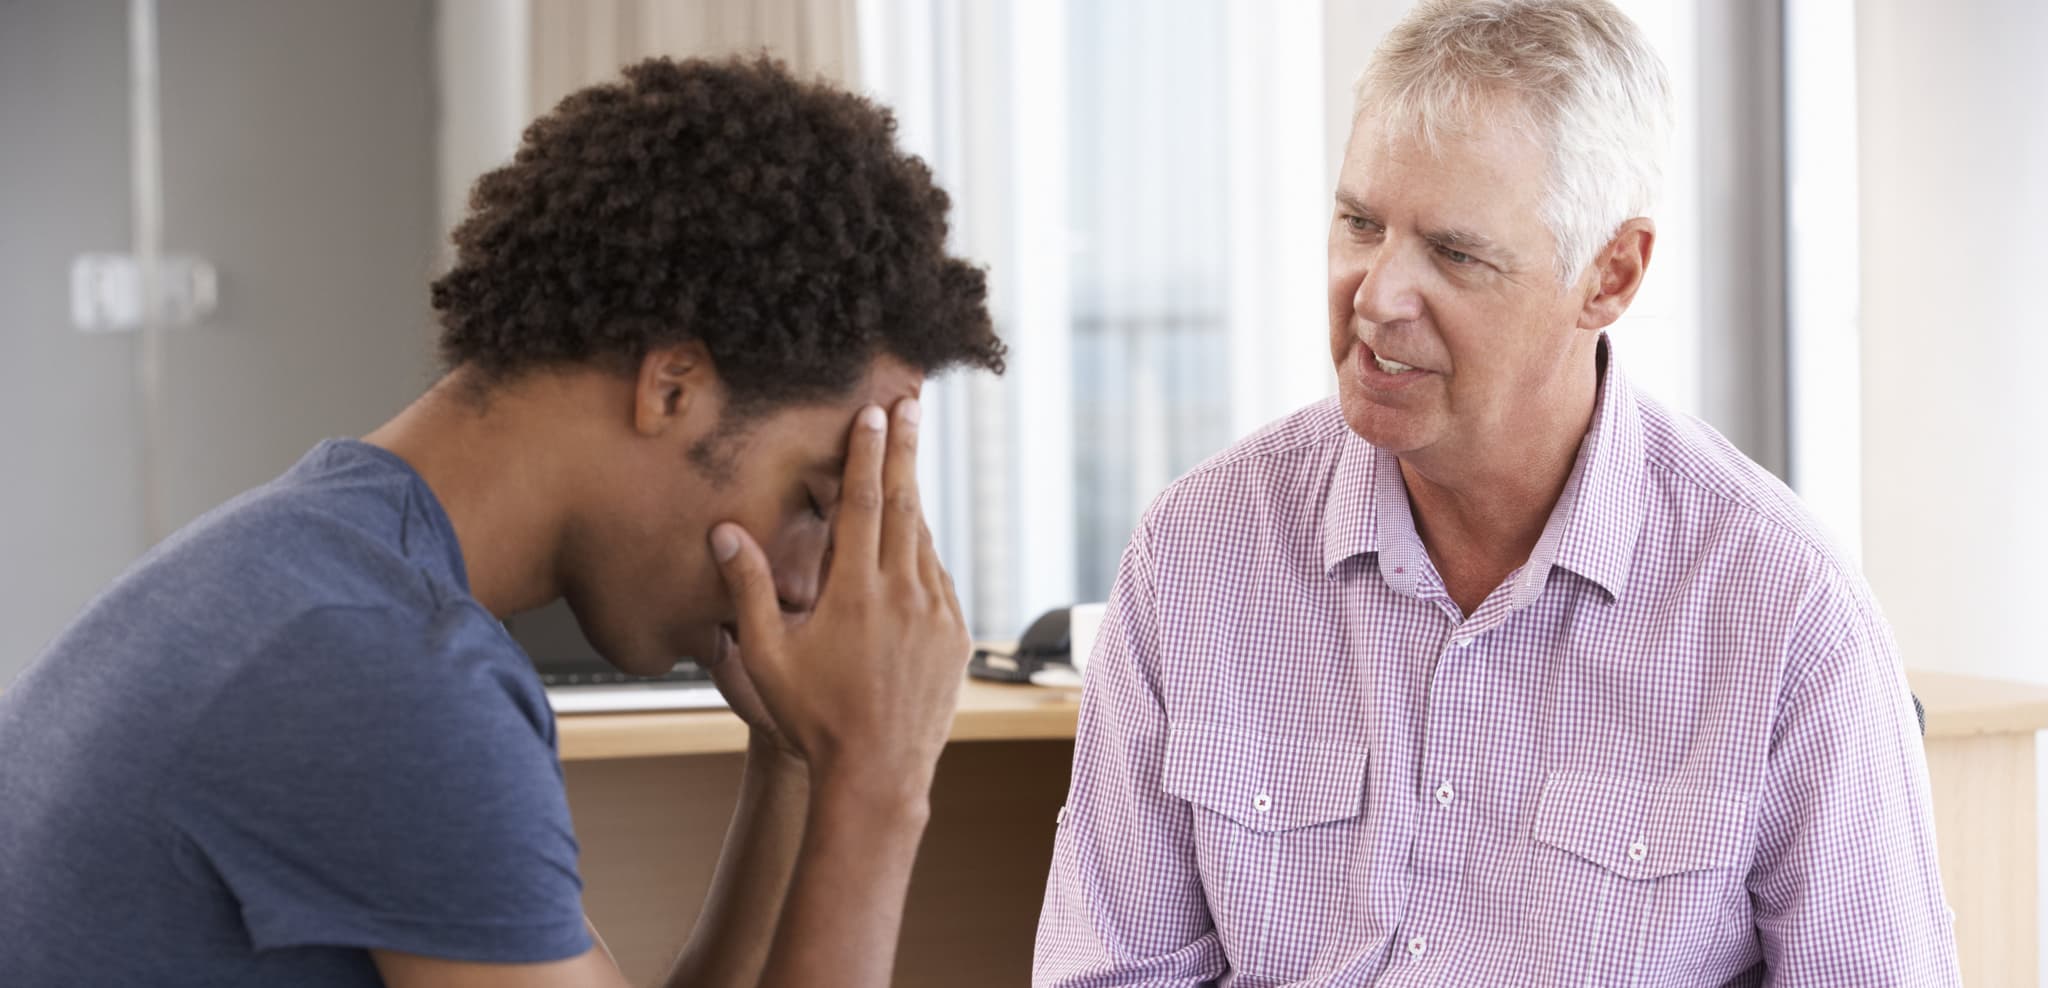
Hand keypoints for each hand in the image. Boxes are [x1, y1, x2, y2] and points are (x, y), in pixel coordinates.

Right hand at [708, 399, 968, 797]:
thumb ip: (748, 589)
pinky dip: (924, 556)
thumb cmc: (813, 719)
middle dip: (905, 453)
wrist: (878, 776)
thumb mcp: (767, 655)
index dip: (868, 453)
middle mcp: (904, 594)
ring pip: (924, 542)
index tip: (876, 414)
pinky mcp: (956, 638)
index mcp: (855, 591)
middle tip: (910, 406)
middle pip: (905, 505)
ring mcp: (937, 615)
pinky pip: (939, 581)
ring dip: (913, 502)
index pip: (863, 503)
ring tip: (904, 471)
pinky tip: (912, 548)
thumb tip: (725, 532)